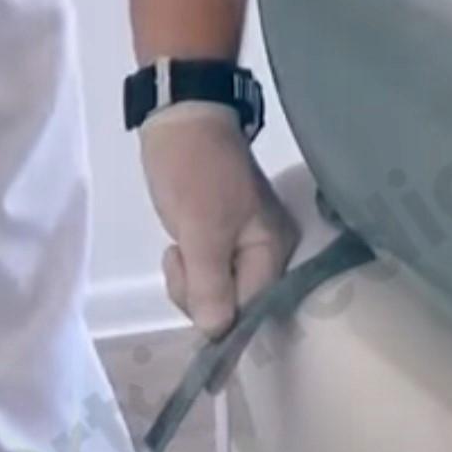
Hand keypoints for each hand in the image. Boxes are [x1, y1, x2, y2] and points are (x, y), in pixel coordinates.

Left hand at [140, 101, 299, 337]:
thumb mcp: (200, 230)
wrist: (181, 118)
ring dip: (189, 279)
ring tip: (179, 244)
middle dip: (199, 292)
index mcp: (273, 251)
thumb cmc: (193, 170)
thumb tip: (216, 333)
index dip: (218, 314)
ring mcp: (247, 248)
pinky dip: (191, 267)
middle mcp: (268, 254)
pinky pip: (210, 275)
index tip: (189, 290)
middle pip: (235, 306)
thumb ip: (210, 285)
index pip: (251, 308)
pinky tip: (182, 243)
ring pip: (218, 293)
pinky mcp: (227, 241)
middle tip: (180, 256)